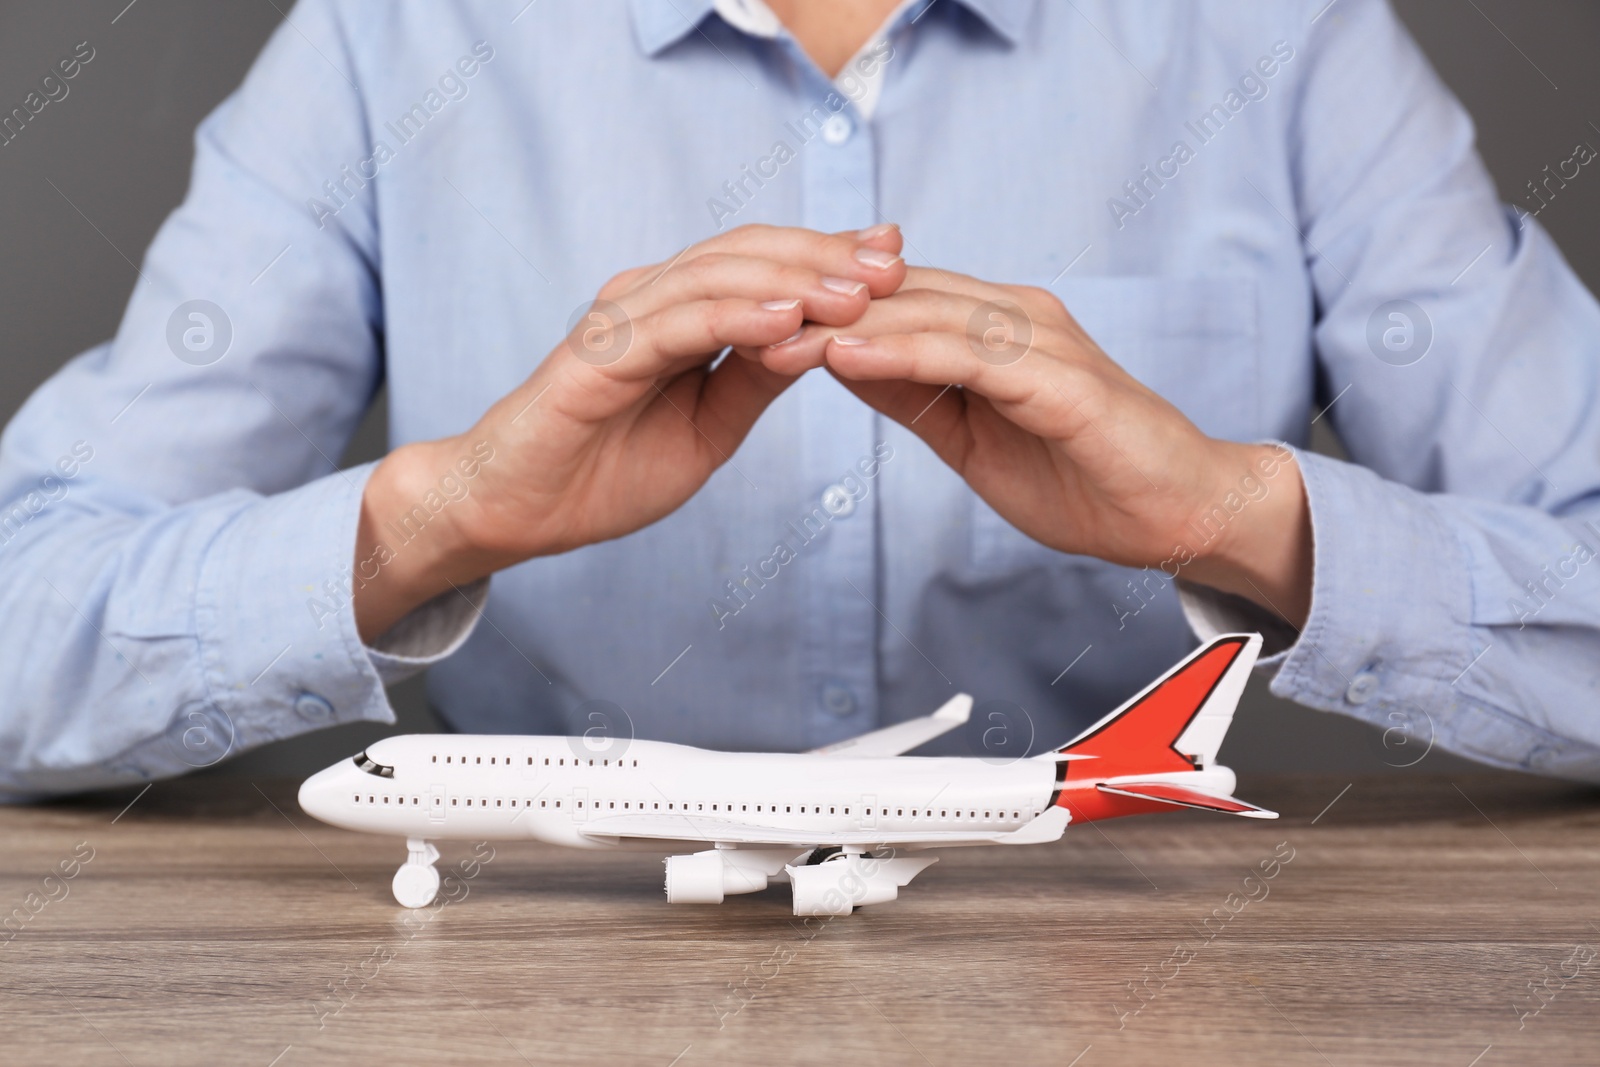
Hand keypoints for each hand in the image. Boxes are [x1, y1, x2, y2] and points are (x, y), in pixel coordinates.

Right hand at [352, 223, 906, 639]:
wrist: (515, 509)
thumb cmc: (604, 468)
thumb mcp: (710, 427)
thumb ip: (759, 377)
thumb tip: (826, 338)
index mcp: (681, 313)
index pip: (766, 268)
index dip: (831, 259)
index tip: (898, 260)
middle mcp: (652, 299)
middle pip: (751, 256)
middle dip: (827, 257)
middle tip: (894, 263)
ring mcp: (623, 320)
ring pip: (719, 278)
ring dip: (794, 279)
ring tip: (858, 289)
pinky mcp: (597, 354)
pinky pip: (675, 325)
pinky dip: (733, 317)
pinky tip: (786, 320)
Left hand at [765, 266, 1313, 625]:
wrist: (1179, 511)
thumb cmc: (1084, 476)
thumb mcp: (972, 436)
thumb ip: (916, 395)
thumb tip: (845, 366)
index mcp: (992, 327)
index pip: (891, 305)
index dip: (817, 313)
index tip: (745, 328)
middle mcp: (1013, 316)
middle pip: (896, 298)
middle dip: (813, 309)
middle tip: (734, 320)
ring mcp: (1038, 341)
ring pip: (921, 317)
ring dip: (842, 325)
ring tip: (771, 337)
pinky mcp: (1058, 380)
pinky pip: (964, 357)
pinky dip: (900, 354)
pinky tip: (845, 358)